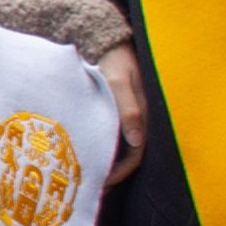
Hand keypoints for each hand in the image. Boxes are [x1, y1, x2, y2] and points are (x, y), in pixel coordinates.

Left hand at [95, 43, 150, 178]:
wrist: (105, 39)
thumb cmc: (112, 59)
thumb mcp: (118, 82)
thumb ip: (128, 108)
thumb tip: (137, 141)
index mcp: (143, 115)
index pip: (135, 155)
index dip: (118, 173)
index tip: (99, 184)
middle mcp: (137, 119)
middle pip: (126, 156)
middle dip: (110, 173)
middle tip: (88, 187)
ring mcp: (126, 115)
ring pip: (117, 147)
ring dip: (103, 161)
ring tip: (83, 173)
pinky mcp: (115, 111)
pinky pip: (110, 135)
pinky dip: (99, 146)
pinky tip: (83, 149)